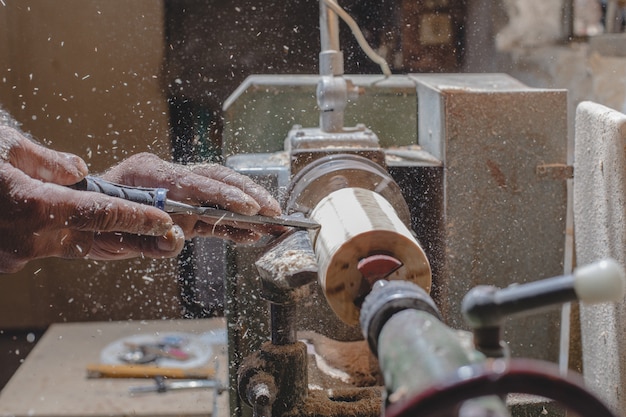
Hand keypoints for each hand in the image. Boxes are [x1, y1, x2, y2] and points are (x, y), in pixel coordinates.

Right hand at [0, 127, 182, 272]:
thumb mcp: (3, 146)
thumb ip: (47, 161)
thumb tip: (79, 171)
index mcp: (32, 205)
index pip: (100, 212)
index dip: (137, 217)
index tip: (166, 222)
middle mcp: (28, 237)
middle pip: (93, 236)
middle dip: (128, 234)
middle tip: (163, 235)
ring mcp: (15, 255)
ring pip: (69, 245)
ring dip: (91, 233)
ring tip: (112, 221)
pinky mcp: (6, 262)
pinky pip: (46, 248)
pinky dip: (59, 235)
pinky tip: (61, 221)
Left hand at [100, 152, 282, 242]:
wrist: (81, 220)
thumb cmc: (91, 223)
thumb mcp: (114, 236)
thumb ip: (149, 239)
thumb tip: (179, 238)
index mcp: (149, 174)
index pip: (195, 181)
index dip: (225, 195)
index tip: (249, 208)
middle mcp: (167, 176)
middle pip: (217, 178)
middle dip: (249, 195)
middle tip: (275, 213)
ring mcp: (177, 190)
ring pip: (220, 191)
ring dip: (249, 207)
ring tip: (274, 222)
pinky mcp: (183, 208)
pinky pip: (212, 213)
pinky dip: (232, 223)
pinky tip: (250, 232)